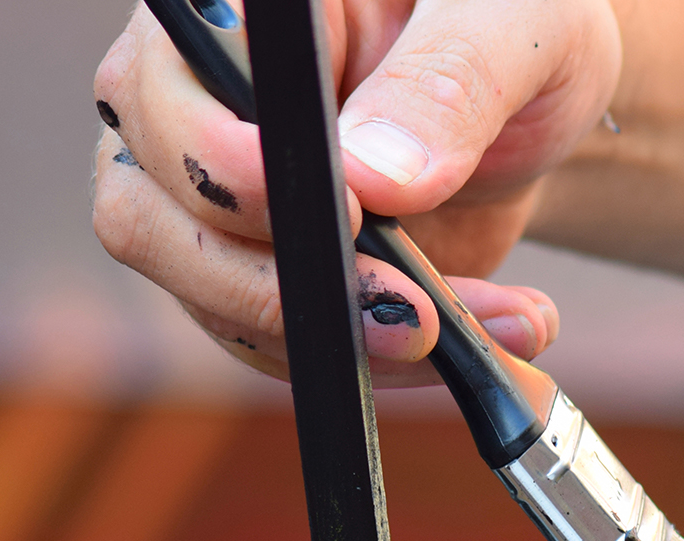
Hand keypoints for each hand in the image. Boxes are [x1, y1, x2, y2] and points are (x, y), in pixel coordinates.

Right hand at [92, 0, 619, 383]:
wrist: (537, 106)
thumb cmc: (518, 30)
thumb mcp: (517, 27)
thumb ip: (450, 82)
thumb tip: (373, 174)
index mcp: (235, 9)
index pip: (160, 84)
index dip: (225, 163)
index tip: (344, 209)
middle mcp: (191, 98)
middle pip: (147, 215)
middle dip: (275, 289)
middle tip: (410, 313)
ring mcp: (212, 200)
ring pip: (212, 303)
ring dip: (352, 341)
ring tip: (487, 324)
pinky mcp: (260, 277)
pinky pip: (289, 348)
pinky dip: (389, 362)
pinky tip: (491, 331)